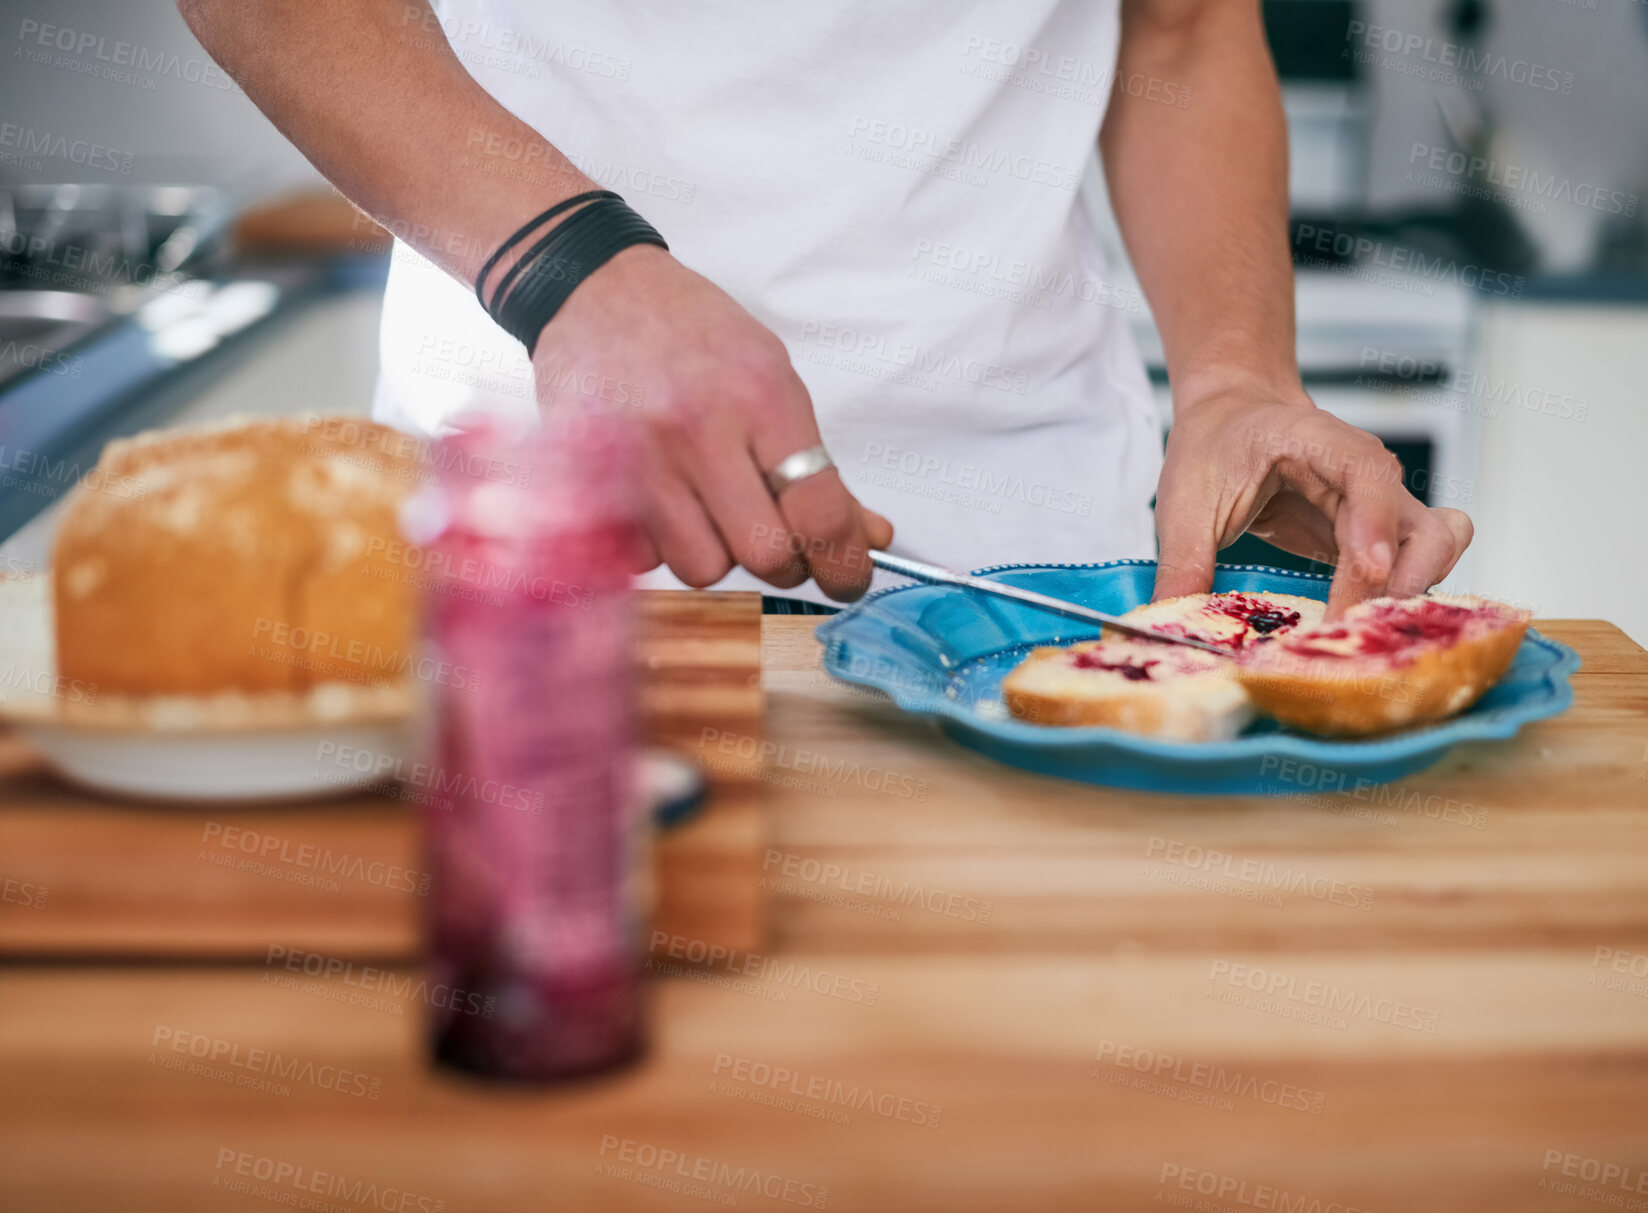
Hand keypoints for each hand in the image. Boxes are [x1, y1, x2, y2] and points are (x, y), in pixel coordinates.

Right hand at [528, 245, 891, 599]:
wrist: (596, 291)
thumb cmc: (693, 334)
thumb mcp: (772, 379)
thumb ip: (820, 466)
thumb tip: (870, 537)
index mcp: (760, 398)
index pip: (820, 512)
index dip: (845, 563)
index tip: (848, 578)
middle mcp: (698, 432)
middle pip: (766, 556)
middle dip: (785, 563)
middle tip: (779, 538)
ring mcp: (639, 462)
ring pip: (704, 568)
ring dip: (718, 551)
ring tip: (708, 504)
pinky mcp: (589, 484)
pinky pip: (646, 557)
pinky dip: (663, 542)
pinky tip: (660, 496)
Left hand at [1152, 380, 1472, 617]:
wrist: (1233, 419)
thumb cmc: (1216, 445)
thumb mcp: (1185, 500)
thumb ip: (1183, 561)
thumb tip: (1170, 624)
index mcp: (1323, 443)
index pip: (1369, 477)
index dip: (1375, 525)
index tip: (1369, 571)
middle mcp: (1369, 476)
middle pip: (1425, 528)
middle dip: (1399, 582)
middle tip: (1350, 627)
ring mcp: (1383, 510)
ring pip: (1438, 549)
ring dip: (1411, 594)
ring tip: (1356, 632)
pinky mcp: (1379, 541)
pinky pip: (1416, 570)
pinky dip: (1401, 600)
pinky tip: (1358, 628)